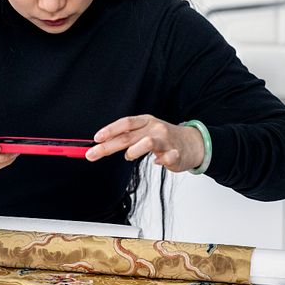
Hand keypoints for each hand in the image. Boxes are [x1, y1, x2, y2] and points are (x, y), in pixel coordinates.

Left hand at [85, 114, 203, 172]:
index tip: (96, 138)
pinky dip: (159, 162)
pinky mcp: (176, 154)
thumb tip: (102, 144)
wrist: (192, 143)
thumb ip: (126, 137)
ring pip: (147, 143)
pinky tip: (157, 163)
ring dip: (133, 151)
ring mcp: (166, 141)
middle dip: (107, 147)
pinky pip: (166, 158)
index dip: (109, 130)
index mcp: (146, 121)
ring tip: (129, 156)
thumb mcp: (144, 132)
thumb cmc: (164, 138)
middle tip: (92, 154)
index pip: (125, 123)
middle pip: (128, 137)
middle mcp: (155, 129)